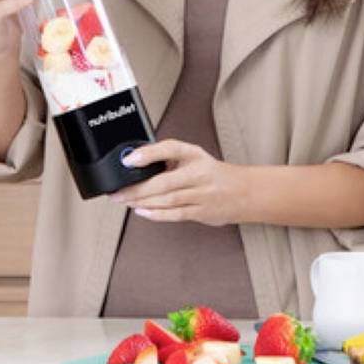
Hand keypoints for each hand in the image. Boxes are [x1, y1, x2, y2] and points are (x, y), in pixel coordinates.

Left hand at [110, 140, 251, 225]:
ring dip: (143, 202)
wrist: (245, 192)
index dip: (149, 153)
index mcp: (195, 155)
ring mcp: (202, 194)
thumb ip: (169, 159)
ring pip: (168, 199)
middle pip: (164, 182)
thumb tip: (136, 163)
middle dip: (137, 188)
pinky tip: (142, 211)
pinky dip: (157, 214)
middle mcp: (199, 173)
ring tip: (125, 201)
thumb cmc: (213, 174)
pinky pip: (176, 214)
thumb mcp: (194, 158)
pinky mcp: (202, 211)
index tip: (130, 159)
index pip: (171, 149)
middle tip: (118, 191)